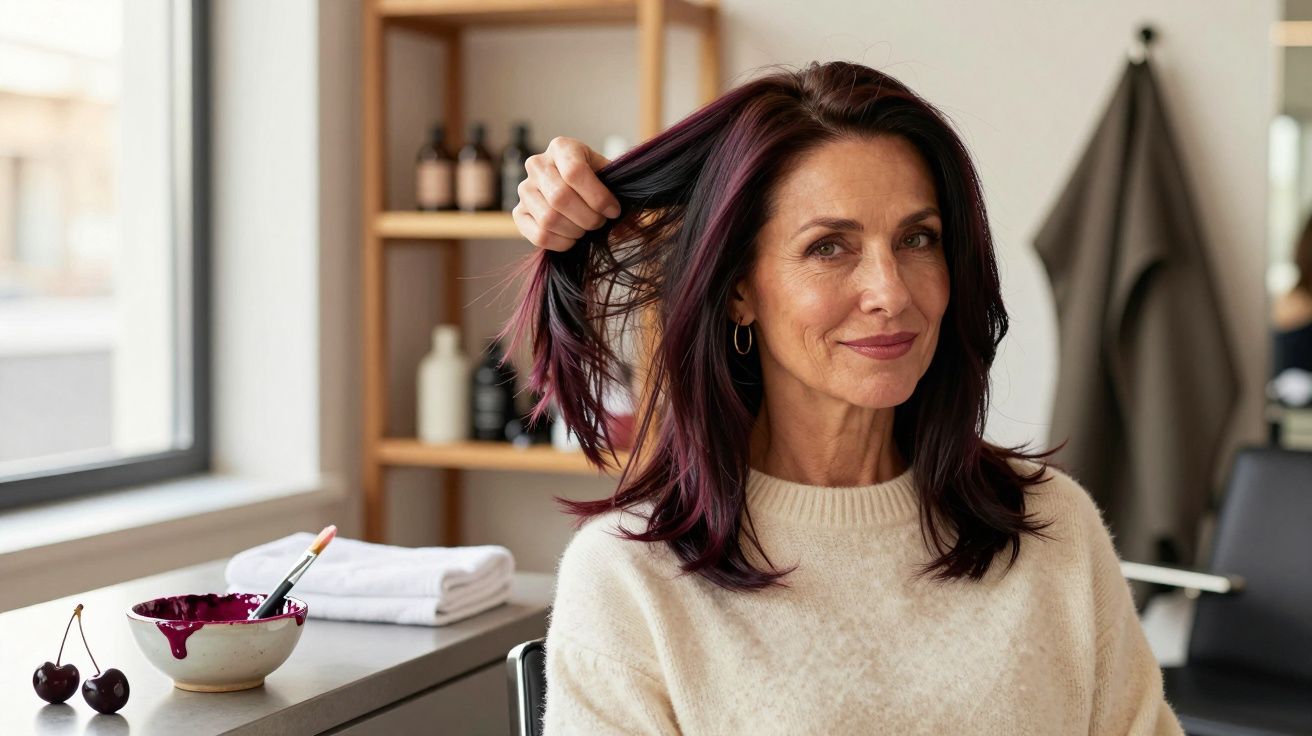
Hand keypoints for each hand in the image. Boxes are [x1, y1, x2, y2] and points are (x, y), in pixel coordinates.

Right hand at [513, 136, 621, 251]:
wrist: (577, 190)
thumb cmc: (596, 181)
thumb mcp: (608, 173)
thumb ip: (615, 186)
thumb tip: (618, 210)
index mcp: (561, 147)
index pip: (575, 172)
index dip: (598, 197)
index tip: (613, 210)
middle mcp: (537, 164)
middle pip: (560, 197)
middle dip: (588, 217)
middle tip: (600, 222)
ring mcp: (524, 189)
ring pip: (549, 218)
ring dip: (575, 231)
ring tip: (586, 229)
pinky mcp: (518, 213)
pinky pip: (539, 235)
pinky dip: (561, 243)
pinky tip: (572, 238)